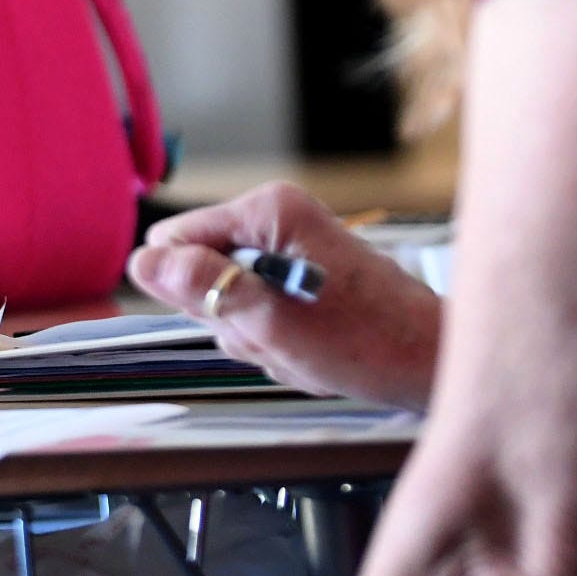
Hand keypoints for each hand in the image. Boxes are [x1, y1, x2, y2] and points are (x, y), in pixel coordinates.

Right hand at [126, 181, 442, 409]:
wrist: (433, 364)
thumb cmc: (368, 342)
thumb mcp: (272, 321)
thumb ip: (203, 288)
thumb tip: (142, 261)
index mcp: (266, 211)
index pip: (174, 241)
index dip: (192, 288)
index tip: (236, 315)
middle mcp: (274, 220)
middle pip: (200, 272)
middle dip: (228, 317)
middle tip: (276, 336)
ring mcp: (288, 250)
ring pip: (227, 301)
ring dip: (253, 336)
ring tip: (299, 347)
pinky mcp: (299, 277)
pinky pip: (256, 312)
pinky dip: (274, 340)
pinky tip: (310, 350)